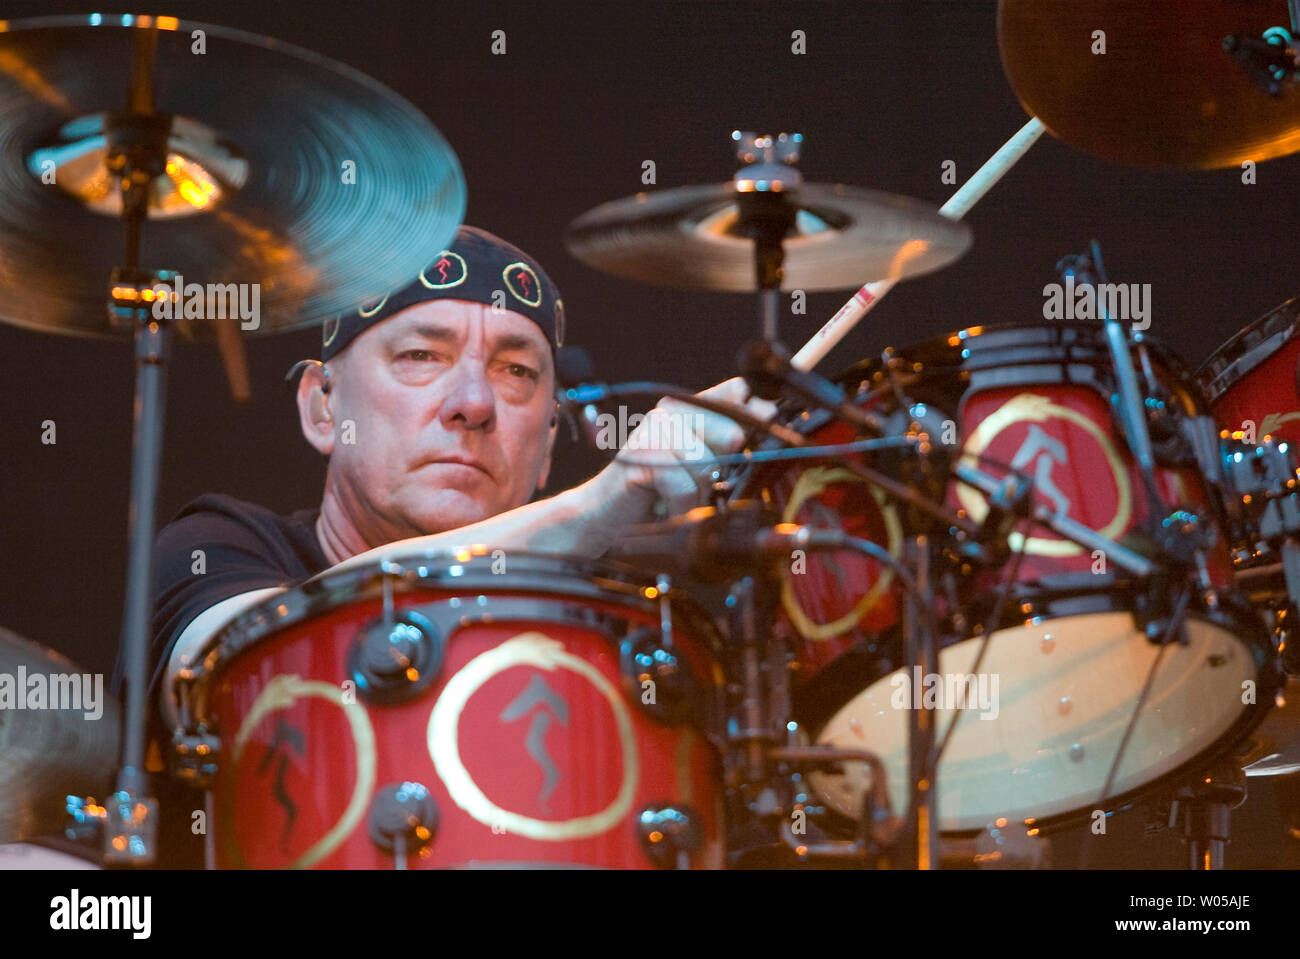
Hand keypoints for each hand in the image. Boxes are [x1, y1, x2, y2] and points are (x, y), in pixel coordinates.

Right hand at [587, 376, 777, 528]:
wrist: (607, 517)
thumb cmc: (659, 494)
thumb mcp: (703, 467)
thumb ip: (732, 440)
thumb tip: (771, 412)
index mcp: (692, 407)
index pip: (739, 391)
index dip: (757, 412)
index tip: (758, 436)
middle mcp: (672, 410)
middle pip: (730, 435)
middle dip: (720, 474)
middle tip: (697, 488)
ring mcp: (655, 428)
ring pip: (707, 465)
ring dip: (697, 495)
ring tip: (678, 499)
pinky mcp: (643, 454)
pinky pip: (683, 485)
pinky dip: (679, 506)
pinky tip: (666, 508)